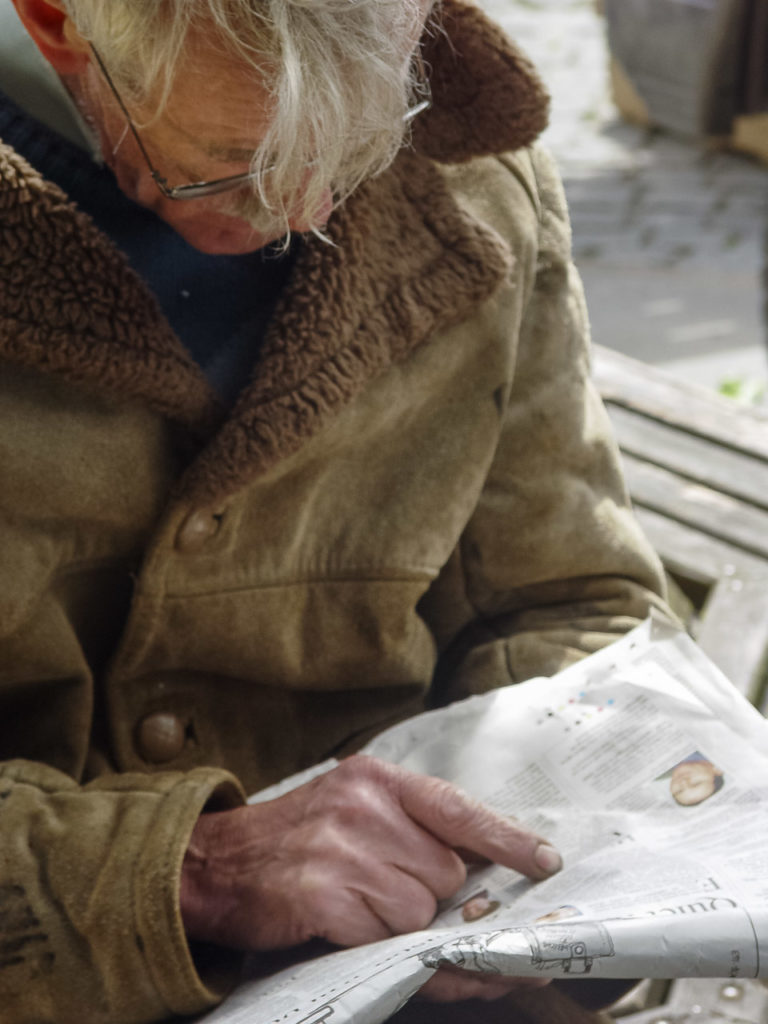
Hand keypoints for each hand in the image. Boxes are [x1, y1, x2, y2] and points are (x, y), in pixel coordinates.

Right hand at [181, 755, 560, 981]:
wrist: (216, 862)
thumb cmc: (295, 837)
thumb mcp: (352, 806)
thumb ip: (410, 826)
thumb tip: (478, 871)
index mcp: (376, 779)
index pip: (457, 808)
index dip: (507, 839)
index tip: (545, 861)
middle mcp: (364, 807)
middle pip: (446, 872)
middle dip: (427, 893)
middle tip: (382, 887)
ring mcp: (343, 849)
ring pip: (419, 909)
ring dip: (395, 920)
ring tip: (353, 901)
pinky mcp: (323, 894)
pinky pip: (385, 936)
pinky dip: (370, 940)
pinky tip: (339, 919)